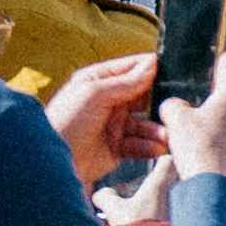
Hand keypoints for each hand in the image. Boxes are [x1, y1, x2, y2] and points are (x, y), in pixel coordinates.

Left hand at [47, 50, 161, 187]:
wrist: (53, 161)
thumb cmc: (65, 121)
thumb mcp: (95, 94)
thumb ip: (126, 81)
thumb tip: (152, 64)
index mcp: (98, 81)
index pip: (131, 69)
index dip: (151, 69)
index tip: (172, 72)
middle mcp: (108, 101)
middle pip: (143, 97)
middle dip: (158, 102)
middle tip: (172, 107)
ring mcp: (113, 124)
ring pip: (145, 123)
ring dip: (157, 129)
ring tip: (166, 136)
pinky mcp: (117, 147)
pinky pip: (140, 144)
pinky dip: (149, 146)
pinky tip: (156, 148)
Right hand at [159, 25, 225, 189]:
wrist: (213, 191)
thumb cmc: (198, 151)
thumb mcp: (176, 120)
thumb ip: (173, 104)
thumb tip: (176, 106)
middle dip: (218, 80)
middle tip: (206, 71)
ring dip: (214, 106)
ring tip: (196, 106)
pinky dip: (215, 125)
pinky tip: (200, 133)